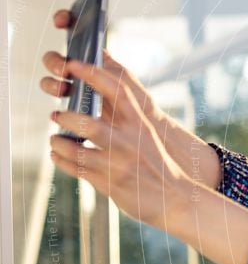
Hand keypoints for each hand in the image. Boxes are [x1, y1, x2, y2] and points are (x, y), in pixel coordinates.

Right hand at [41, 9, 167, 126]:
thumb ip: (101, 70)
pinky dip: (55, 98)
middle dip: (54, 61)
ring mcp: (74, 88)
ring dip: (51, 82)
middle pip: (56, 58)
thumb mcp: (123, 80)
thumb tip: (75, 63)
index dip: (65, 20)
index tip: (61, 21)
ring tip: (64, 89)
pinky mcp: (70, 105)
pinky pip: (55, 98)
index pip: (76, 31)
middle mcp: (82, 71)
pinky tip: (60, 107)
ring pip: (51, 79)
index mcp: (96, 58)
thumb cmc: (136, 101)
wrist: (140, 127)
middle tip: (64, 71)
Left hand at [46, 51, 191, 232]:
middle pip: (88, 123)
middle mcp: (128, 142)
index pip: (117, 91)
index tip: (73, 64)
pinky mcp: (109, 183)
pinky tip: (59, 156)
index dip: (93, 74)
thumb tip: (101, 101)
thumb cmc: (159, 165)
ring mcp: (117, 164)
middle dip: (66, 117)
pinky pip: (76, 169)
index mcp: (140, 125)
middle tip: (56, 114)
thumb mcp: (148, 137)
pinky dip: (61, 161)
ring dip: (58, 142)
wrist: (176, 199)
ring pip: (75, 149)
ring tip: (55, 140)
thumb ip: (127, 120)